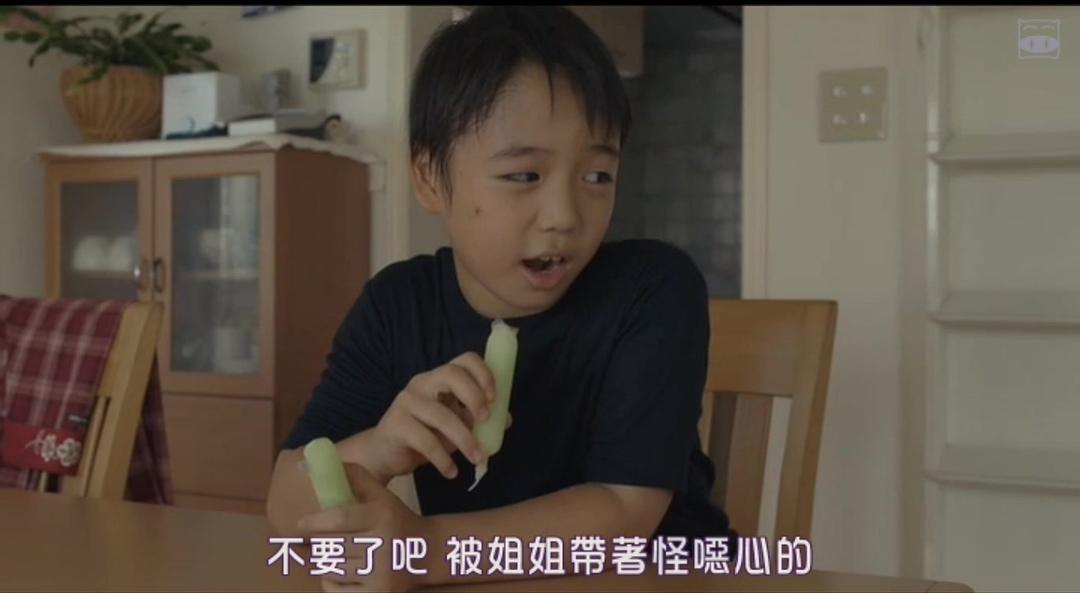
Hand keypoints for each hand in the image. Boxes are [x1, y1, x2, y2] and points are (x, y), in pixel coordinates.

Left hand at [298, 463, 430, 591]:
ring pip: (332, 567)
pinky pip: (337, 589)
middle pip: (333, 545)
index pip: (340, 519)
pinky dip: (330, 581)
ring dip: (325, 560)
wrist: (426, 552)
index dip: (316, 521)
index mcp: (382, 516)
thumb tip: (316, 464)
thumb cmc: (396, 519)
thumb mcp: (381, 495)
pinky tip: (338, 572)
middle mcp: (383, 544)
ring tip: (331, 553)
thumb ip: (354, 478)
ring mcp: (380, 572)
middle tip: (317, 538)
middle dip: (319, 542)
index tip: (301, 523)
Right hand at [369, 352, 509, 480]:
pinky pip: (425, 441)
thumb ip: (477, 420)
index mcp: (440, 378)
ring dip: (465, 439)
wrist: (383, 454)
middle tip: (485, 420)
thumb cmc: (424, 436)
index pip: (465, 360)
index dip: (484, 374)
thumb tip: (505, 420)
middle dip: (474, 396)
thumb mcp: (456, 426)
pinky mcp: (395, 424)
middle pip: (451, 374)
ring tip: (477, 458)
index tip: (495, 398)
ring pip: (441, 414)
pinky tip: (451, 471)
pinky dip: (443, 459)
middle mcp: (422, 383)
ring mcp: (406, 402)